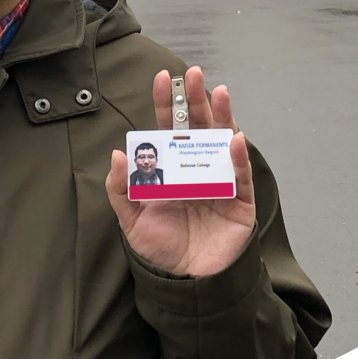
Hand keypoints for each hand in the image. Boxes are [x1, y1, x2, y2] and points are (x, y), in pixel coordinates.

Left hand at [105, 66, 255, 276]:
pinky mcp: (240, 201)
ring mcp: (220, 181)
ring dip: (222, 115)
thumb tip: (117, 154)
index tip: (161, 78)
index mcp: (173, 167)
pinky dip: (238, 156)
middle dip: (195, 99)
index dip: (167, 104)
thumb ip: (121, 189)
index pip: (170, 128)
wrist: (187, 285)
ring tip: (219, 92)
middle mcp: (197, 167)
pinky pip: (240, 174)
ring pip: (222, 141)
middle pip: (198, 126)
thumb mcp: (132, 220)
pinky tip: (233, 138)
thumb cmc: (162, 249)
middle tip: (193, 74)